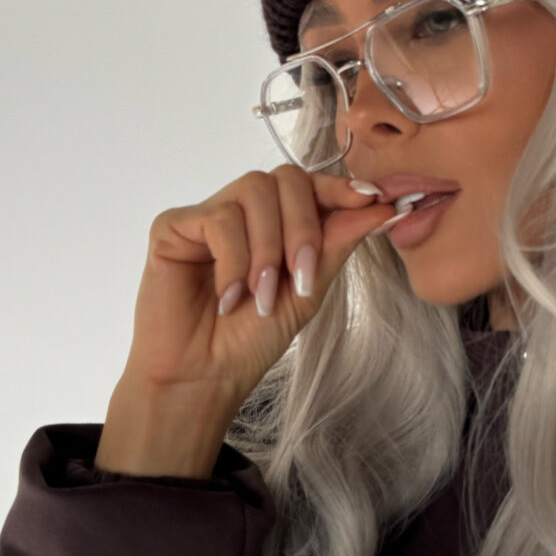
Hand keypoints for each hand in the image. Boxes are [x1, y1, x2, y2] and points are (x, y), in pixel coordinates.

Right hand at [116, 165, 398, 415]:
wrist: (204, 376)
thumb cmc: (250, 339)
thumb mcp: (308, 289)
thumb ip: (338, 243)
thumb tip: (381, 205)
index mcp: (277, 222)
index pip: (310, 184)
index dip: (341, 187)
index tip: (373, 200)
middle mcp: (243, 211)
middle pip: (285, 179)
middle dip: (303, 227)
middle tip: (301, 279)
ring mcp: (208, 214)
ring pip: (254, 191)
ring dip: (268, 249)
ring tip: (260, 297)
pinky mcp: (174, 225)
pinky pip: (219, 218)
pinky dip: (233, 261)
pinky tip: (227, 297)